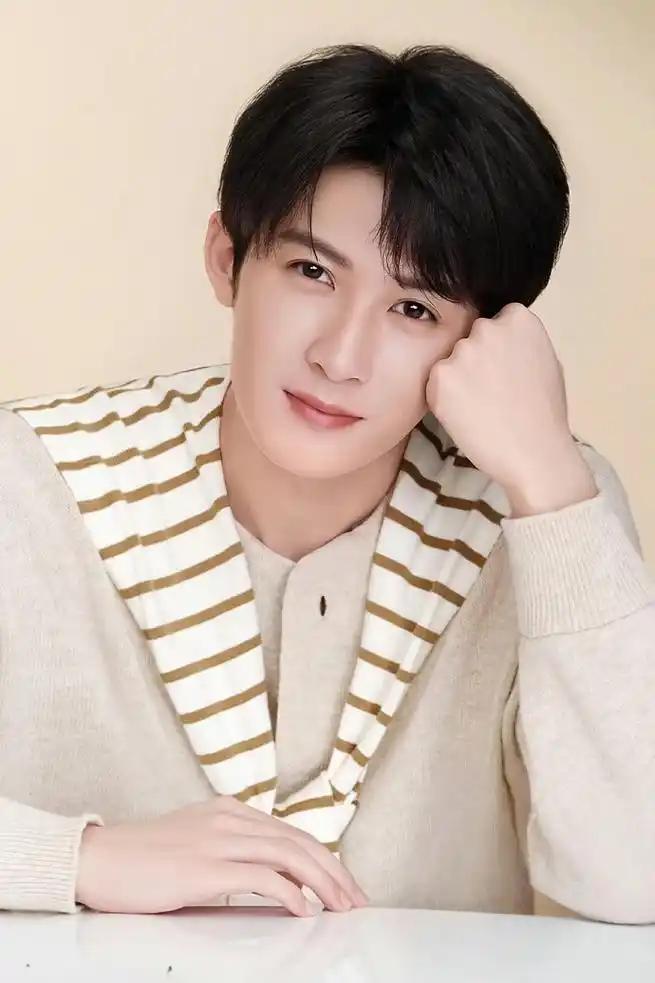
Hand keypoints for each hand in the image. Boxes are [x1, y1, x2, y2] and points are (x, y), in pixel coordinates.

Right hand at [76, 796, 367, 916]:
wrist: (98, 858)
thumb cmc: (141, 858)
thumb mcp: (193, 840)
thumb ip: (229, 847)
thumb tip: (268, 876)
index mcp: (228, 810)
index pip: (290, 832)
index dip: (324, 858)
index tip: (343, 883)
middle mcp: (228, 818)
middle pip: (297, 841)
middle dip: (333, 871)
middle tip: (356, 899)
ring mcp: (217, 840)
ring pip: (287, 854)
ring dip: (322, 882)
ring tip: (341, 906)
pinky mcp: (204, 866)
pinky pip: (260, 876)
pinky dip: (289, 892)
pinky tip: (303, 909)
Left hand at [426, 303, 596, 515]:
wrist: (534, 452)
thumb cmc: (545, 413)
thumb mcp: (546, 360)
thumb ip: (520, 342)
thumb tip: (503, 338)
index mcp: (518, 319)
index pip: (496, 322)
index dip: (497, 349)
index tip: (503, 370)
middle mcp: (488, 327)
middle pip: (470, 338)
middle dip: (475, 360)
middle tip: (489, 391)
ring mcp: (463, 350)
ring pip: (451, 361)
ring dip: (458, 379)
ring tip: (480, 407)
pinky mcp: (441, 376)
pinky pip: (435, 382)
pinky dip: (444, 398)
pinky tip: (466, 415)